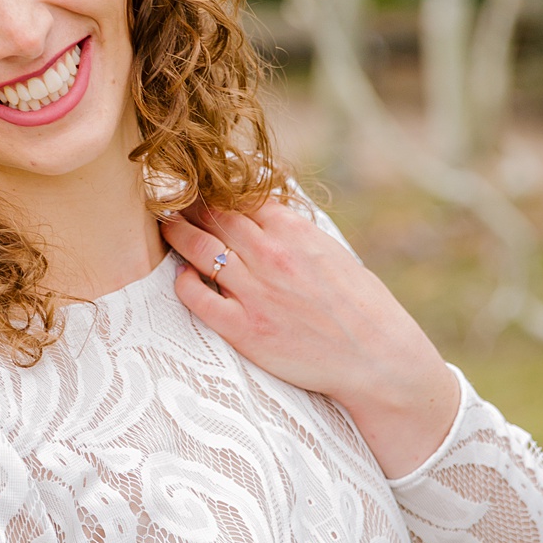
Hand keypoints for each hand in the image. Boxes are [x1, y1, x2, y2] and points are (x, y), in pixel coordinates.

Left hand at [159, 199, 459, 480]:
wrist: (376, 356)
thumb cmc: (360, 304)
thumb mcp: (331, 251)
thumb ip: (295, 230)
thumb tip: (269, 211)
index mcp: (294, 231)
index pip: (240, 196)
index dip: (216, 189)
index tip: (201, 186)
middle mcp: (271, 256)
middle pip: (214, 216)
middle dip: (190, 204)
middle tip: (172, 199)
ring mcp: (255, 292)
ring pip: (200, 249)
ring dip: (177, 233)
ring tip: (166, 226)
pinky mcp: (244, 329)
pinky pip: (197, 298)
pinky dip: (183, 282)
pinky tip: (182, 276)